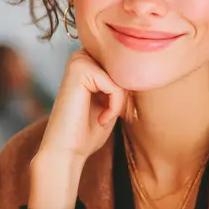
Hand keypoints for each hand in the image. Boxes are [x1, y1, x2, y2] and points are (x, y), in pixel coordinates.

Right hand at [28, 51, 128, 208]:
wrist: (67, 152)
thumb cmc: (88, 132)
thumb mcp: (111, 103)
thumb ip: (121, 84)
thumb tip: (142, 69)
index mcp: (87, 62)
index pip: (124, 69)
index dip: (125, 95)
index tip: (108, 114)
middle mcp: (81, 56)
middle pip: (124, 71)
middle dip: (122, 98)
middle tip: (105, 117)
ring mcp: (79, 61)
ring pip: (121, 78)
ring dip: (118, 103)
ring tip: (102, 118)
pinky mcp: (79, 70)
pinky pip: (115, 86)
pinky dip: (114, 107)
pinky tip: (100, 119)